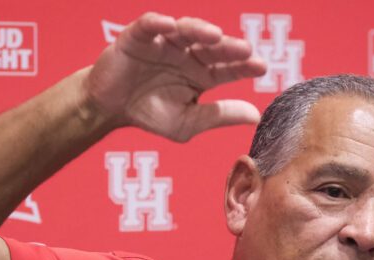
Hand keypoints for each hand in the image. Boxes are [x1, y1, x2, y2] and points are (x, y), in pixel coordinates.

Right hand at [84, 13, 266, 141]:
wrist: (111, 109)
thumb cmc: (150, 114)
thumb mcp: (189, 122)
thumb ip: (220, 116)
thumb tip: (256, 116)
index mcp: (203, 74)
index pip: (229, 67)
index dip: (244, 66)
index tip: (261, 67)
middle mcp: (188, 54)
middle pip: (212, 47)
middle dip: (229, 47)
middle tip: (246, 50)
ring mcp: (164, 43)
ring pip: (186, 31)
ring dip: (200, 30)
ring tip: (214, 35)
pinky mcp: (138, 37)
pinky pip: (150, 25)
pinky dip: (158, 23)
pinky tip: (170, 25)